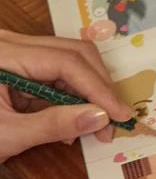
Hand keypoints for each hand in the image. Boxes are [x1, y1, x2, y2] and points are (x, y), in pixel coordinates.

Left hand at [0, 30, 133, 158]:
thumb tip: (101, 119)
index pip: (67, 62)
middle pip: (73, 52)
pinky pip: (54, 71)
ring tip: (96, 124)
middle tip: (113, 120)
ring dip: (88, 90)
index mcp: (3, 54)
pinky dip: (70, 94)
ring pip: (68, 59)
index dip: (98, 89)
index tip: (120, 116)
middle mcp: (10, 42)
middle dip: (98, 86)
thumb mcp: (6, 135)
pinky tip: (74, 118)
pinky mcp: (15, 62)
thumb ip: (55, 125)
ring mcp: (12, 50)